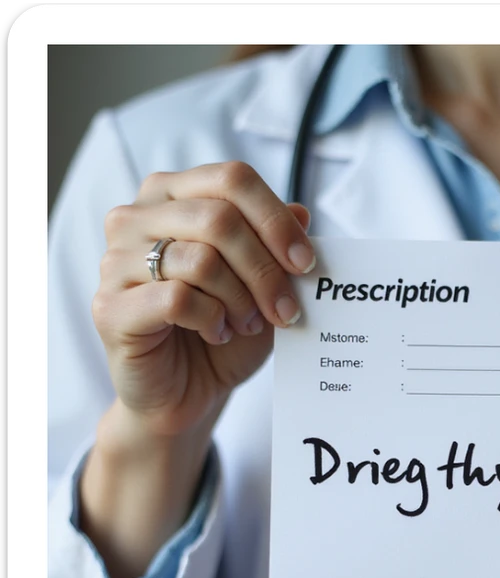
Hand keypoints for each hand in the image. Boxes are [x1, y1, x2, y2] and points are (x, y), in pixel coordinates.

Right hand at [92, 161, 315, 438]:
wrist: (187, 393)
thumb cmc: (223, 333)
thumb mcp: (262, 288)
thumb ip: (277, 247)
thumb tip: (302, 213)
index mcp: (173, 196)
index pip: (232, 179)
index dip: (276, 220)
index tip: (306, 264)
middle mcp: (136, 218)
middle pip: (219, 218)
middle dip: (265, 269)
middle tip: (284, 310)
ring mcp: (115, 260)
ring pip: (201, 259)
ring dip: (240, 299)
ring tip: (247, 324)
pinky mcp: (110, 306)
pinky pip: (177, 298)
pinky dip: (212, 319)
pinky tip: (217, 333)